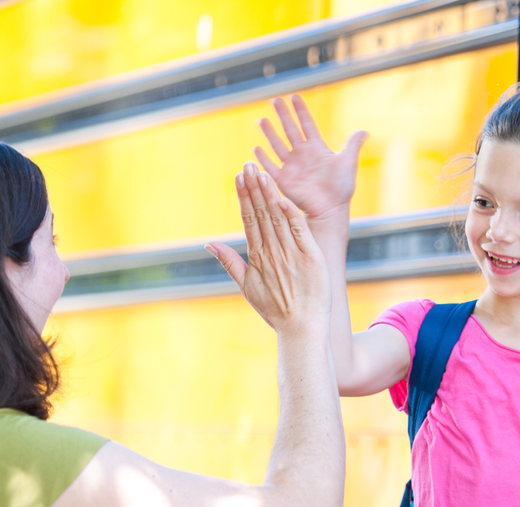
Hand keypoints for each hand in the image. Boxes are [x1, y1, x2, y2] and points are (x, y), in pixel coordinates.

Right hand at [209, 162, 329, 333]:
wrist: (302, 328)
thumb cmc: (276, 311)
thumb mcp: (247, 288)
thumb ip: (229, 263)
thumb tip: (209, 244)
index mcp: (257, 257)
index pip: (248, 219)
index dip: (244, 196)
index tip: (239, 177)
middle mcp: (272, 253)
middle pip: (261, 214)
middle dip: (253, 188)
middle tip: (248, 165)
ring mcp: (291, 254)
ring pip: (278, 218)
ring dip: (269, 194)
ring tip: (262, 173)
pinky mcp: (310, 257)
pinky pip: (299, 231)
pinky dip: (291, 214)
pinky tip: (283, 197)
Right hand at [256, 94, 367, 220]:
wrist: (331, 209)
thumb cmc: (341, 188)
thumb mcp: (348, 162)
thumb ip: (353, 144)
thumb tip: (365, 131)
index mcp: (316, 148)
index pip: (307, 124)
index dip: (301, 110)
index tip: (294, 96)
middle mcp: (302, 154)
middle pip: (290, 130)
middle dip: (283, 115)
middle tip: (275, 100)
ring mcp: (291, 166)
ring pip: (277, 145)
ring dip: (269, 133)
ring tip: (261, 120)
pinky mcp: (284, 180)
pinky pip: (271, 167)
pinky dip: (263, 159)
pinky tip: (255, 148)